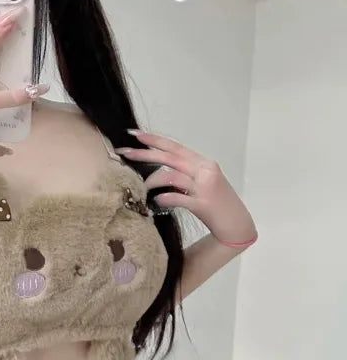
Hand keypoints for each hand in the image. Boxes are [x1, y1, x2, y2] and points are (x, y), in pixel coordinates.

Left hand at [116, 129, 256, 245]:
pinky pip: (178, 198)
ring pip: (172, 176)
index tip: (134, 134)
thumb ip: (183, 175)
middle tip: (124, 152)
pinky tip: (156, 202)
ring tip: (141, 188)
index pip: (175, 146)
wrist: (236, 224)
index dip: (154, 139)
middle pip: (170, 157)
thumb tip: (157, 172)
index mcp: (203, 163)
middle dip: (145, 153)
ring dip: (152, 181)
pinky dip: (165, 199)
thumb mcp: (200, 184)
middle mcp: (205, 170)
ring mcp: (205, 187)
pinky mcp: (203, 204)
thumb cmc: (216, 205)